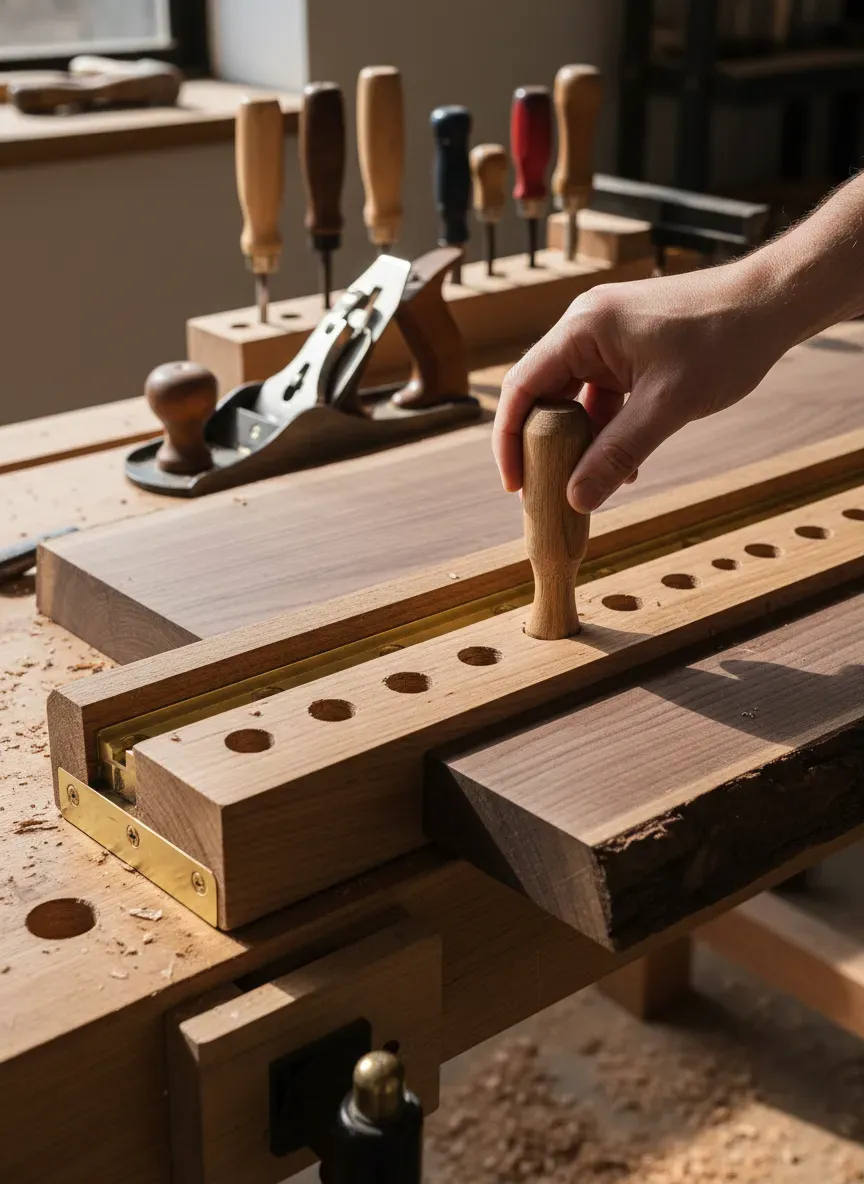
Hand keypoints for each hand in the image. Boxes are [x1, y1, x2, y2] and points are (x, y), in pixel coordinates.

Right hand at [493, 259, 790, 511]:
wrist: (772, 304)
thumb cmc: (722, 340)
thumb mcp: (667, 406)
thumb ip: (618, 453)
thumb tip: (576, 500)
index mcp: (581, 328)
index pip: (522, 387)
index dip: (508, 439)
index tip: (515, 483)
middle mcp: (585, 328)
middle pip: (542, 395)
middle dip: (544, 447)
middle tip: (547, 492)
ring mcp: (607, 338)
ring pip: (574, 400)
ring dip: (581, 444)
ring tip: (588, 486)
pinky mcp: (629, 351)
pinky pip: (602, 397)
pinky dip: (608, 431)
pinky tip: (625, 466)